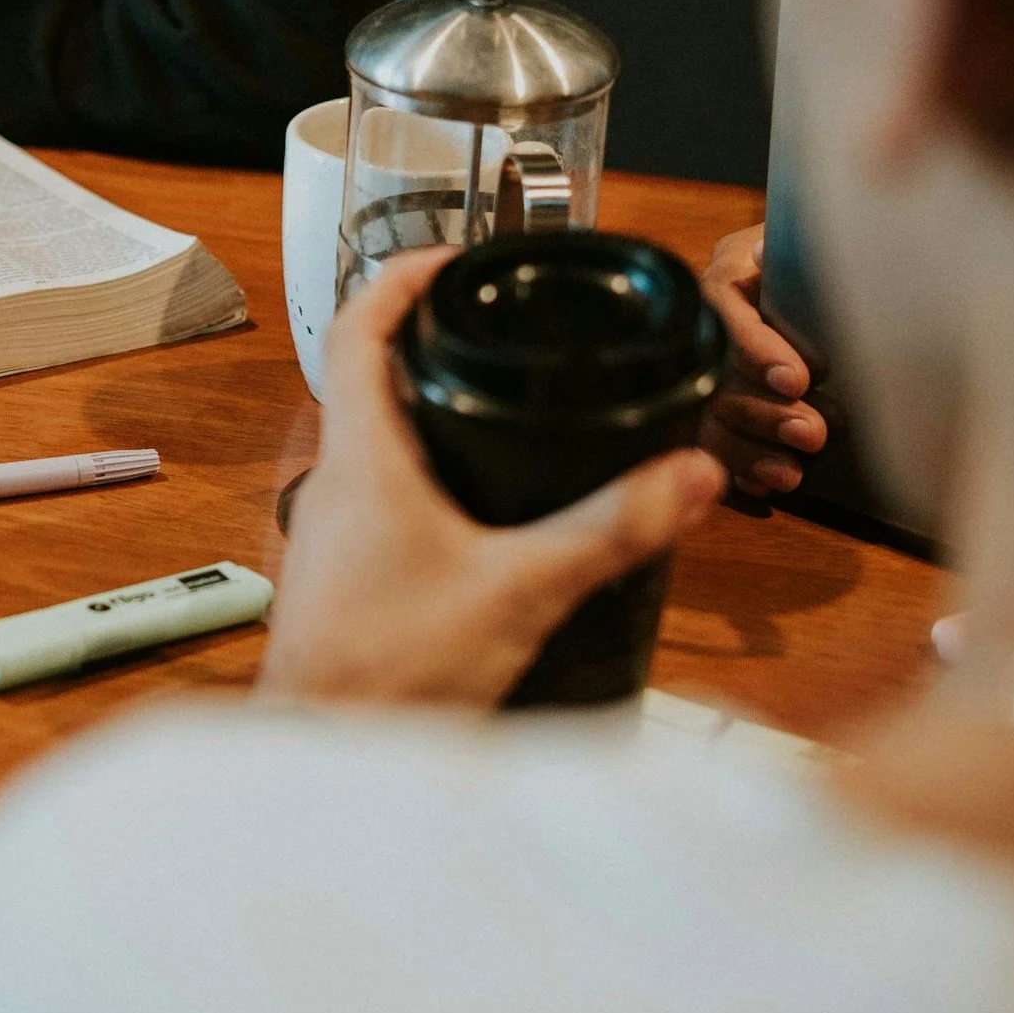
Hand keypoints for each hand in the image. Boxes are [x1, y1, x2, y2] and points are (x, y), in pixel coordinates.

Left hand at [259, 249, 727, 705]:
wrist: (324, 753)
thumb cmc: (390, 674)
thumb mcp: (520, 592)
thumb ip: (610, 530)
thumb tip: (689, 475)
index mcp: (360, 457)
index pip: (358, 328)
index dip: (403, 278)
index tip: (459, 259)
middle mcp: (333, 481)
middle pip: (370, 376)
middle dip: (434, 340)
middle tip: (501, 326)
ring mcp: (332, 527)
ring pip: (375, 439)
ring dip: (430, 409)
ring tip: (507, 402)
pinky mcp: (343, 570)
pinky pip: (381, 493)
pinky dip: (429, 472)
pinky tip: (483, 506)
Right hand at [698, 224, 827, 495]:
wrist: (830, 284)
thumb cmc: (829, 265)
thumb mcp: (819, 251)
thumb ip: (802, 255)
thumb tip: (769, 254)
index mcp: (728, 277)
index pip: (722, 310)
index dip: (754, 348)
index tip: (796, 379)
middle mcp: (705, 324)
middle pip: (713, 374)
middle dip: (761, 412)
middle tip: (810, 434)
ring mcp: (702, 371)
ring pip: (705, 418)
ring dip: (747, 451)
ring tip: (790, 474)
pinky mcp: (711, 413)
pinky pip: (709, 450)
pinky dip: (736, 473)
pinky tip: (764, 488)